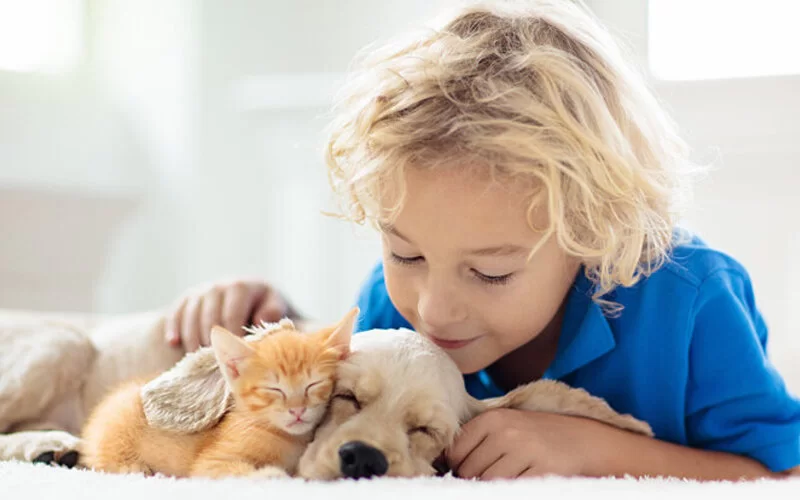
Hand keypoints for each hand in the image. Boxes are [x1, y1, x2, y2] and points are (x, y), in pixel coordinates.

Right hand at [165, 280, 294, 351]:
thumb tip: (260, 321)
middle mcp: (218, 286)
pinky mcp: (187, 298)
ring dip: (192, 339)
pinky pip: (176, 312)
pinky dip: (174, 327)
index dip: (231, 337)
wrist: (252, 296)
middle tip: (214, 363)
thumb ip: (272, 313)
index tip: (233, 356)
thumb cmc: (266, 308)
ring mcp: (201, 291)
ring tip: (196, 360)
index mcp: (241, 287)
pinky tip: (173, 343)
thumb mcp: (275, 307)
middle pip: (208, 317)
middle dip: (210, 342)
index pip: (231, 315)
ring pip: (190, 316)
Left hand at [446, 408, 603, 479]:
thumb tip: (442, 461)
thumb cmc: (536, 435)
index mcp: (492, 419)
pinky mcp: (543, 471)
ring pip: (489, 483)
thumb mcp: (505, 426)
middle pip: (470, 471)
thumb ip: (476, 439)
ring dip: (493, 485)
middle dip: (475, 479)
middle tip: (492, 473)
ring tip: (508, 475)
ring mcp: (525, 451)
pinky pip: (513, 489)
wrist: (582, 439)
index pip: (455, 452)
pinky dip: (513, 489)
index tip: (469, 469)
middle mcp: (506, 432)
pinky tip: (522, 481)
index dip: (458, 466)